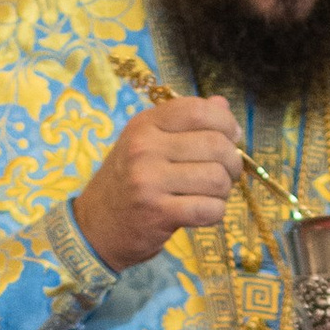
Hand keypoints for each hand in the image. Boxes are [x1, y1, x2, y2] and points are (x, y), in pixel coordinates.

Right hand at [72, 97, 242, 272]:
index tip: (232, 137)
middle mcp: (144, 148)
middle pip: (215, 145)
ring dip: (224, 190)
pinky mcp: (157, 213)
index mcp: (145, 125)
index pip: (197, 110)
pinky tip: (205, 212)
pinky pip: (209, 209)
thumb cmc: (129, 182)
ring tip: (212, 194)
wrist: (96, 225)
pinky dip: (216, 212)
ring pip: (216, 178)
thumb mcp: (148, 143)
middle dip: (232, 162)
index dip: (225, 122)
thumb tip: (222, 104)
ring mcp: (149, 181)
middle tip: (228, 173)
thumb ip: (185, 122)